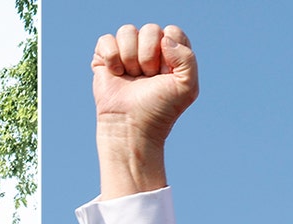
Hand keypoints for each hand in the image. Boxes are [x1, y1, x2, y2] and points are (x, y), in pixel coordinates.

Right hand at [92, 24, 198, 198]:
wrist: (132, 126)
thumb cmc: (160, 109)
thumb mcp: (187, 86)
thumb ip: (188, 58)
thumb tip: (164, 38)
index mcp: (170, 52)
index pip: (171, 32)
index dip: (168, 53)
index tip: (164, 75)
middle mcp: (149, 49)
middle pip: (150, 29)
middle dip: (148, 56)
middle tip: (147, 79)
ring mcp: (126, 52)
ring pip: (127, 31)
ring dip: (130, 57)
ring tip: (131, 77)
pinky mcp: (105, 58)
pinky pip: (106, 40)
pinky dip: (111, 57)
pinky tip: (116, 74)